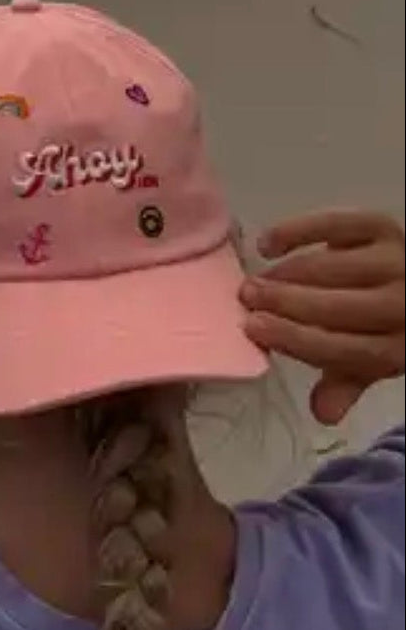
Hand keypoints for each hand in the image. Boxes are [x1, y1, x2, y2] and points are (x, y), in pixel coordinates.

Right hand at [241, 211, 404, 424]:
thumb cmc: (390, 326)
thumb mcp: (376, 359)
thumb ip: (346, 381)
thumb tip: (321, 413)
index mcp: (400, 348)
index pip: (344, 348)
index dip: (296, 339)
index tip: (253, 329)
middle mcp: (402, 304)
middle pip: (337, 307)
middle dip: (285, 303)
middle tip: (246, 298)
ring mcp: (396, 260)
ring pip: (332, 267)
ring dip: (286, 273)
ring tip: (254, 279)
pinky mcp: (383, 226)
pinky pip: (333, 223)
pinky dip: (297, 231)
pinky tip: (268, 244)